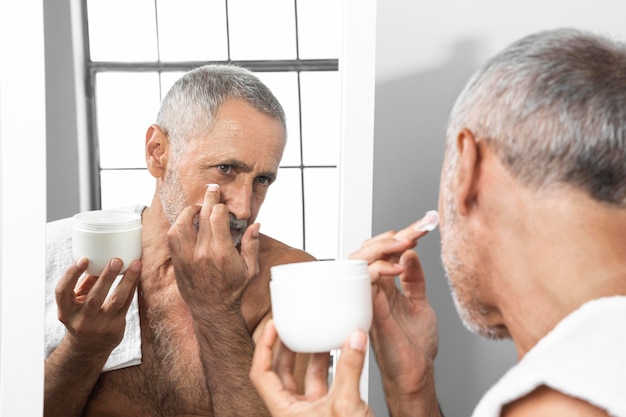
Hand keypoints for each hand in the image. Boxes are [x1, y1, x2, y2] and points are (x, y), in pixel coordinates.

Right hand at [55, 257, 140, 355]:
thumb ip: (85, 282)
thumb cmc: (82, 316)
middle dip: (106, 277)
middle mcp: (82, 320)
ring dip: (128, 280)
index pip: (63, 292)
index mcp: (66, 312)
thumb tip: (99, 257)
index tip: (83, 259)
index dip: (71, 275)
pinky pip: (127, 303)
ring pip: (117, 301)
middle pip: (94, 298)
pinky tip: (137, 273)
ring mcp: (101, 325)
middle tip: (116, 259)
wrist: (89, 348)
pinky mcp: (116, 326)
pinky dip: (133, 286)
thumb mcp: (76, 302)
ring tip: (135, 264)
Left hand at [167, 184, 260, 310]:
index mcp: (221, 253)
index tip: (224, 203)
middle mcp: (202, 253)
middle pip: (202, 216)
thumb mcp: (250, 269)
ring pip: (182, 224)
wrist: (212, 310)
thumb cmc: (233, 290)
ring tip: (198, 208)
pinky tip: (187, 223)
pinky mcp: (178, 261)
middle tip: (212, 190)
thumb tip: (255, 225)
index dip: (221, 206)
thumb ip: (251, 245)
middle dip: (208, 199)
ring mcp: (187, 257)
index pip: (217, 217)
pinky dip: (178, 225)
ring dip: (189, 211)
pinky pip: (172, 237)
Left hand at [250, 320, 374, 416]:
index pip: (261, 374)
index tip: (274, 326)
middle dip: (290, 347)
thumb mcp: (347, 405)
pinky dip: (334, 368)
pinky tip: (342, 355)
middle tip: (296, 326)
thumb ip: (350, 368)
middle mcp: (296, 413)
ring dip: (315, 356)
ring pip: (307, 378)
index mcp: (285, 413)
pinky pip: (328, 385)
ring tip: (322, 335)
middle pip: (283, 373)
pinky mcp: (333, 414)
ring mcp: (314, 414)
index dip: (265, 348)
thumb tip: (354, 339)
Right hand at [350, 211, 441, 416]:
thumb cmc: (415, 345)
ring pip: (359, 262)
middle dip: (390, 235)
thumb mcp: (420, 302)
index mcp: (384, 287)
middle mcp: (373, 291)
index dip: (401, 235)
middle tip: (414, 230)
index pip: (384, 253)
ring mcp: (369, 300)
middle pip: (366, 252)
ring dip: (382, 247)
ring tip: (405, 241)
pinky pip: (365, 283)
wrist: (417, 373)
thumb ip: (415, 279)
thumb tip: (411, 252)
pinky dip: (379, 270)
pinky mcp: (371, 312)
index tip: (423, 224)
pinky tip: (398, 267)